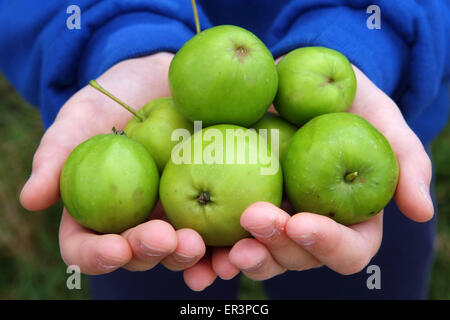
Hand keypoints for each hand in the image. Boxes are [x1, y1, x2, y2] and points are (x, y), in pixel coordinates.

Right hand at [20, 53, 206, 274]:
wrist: (165, 79)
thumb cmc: (118, 96)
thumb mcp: (82, 116)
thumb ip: (56, 155)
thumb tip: (30, 200)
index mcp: (100, 211)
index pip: (89, 246)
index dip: (97, 256)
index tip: (113, 248)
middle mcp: (137, 221)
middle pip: (138, 253)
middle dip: (150, 253)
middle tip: (165, 238)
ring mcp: (175, 214)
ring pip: (178, 250)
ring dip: (188, 257)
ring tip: (198, 245)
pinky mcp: (213, 201)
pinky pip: (219, 229)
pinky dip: (225, 243)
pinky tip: (237, 242)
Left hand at [183, 65, 433, 285]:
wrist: (291, 78)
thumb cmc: (342, 96)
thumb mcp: (378, 115)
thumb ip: (404, 158)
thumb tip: (421, 212)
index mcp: (347, 217)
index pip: (347, 249)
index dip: (327, 244)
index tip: (302, 220)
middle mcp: (309, 228)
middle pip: (299, 260)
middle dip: (278, 248)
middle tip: (253, 219)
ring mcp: (272, 222)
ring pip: (261, 258)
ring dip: (244, 260)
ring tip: (224, 250)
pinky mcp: (235, 210)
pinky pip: (223, 240)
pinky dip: (209, 252)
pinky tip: (192, 247)